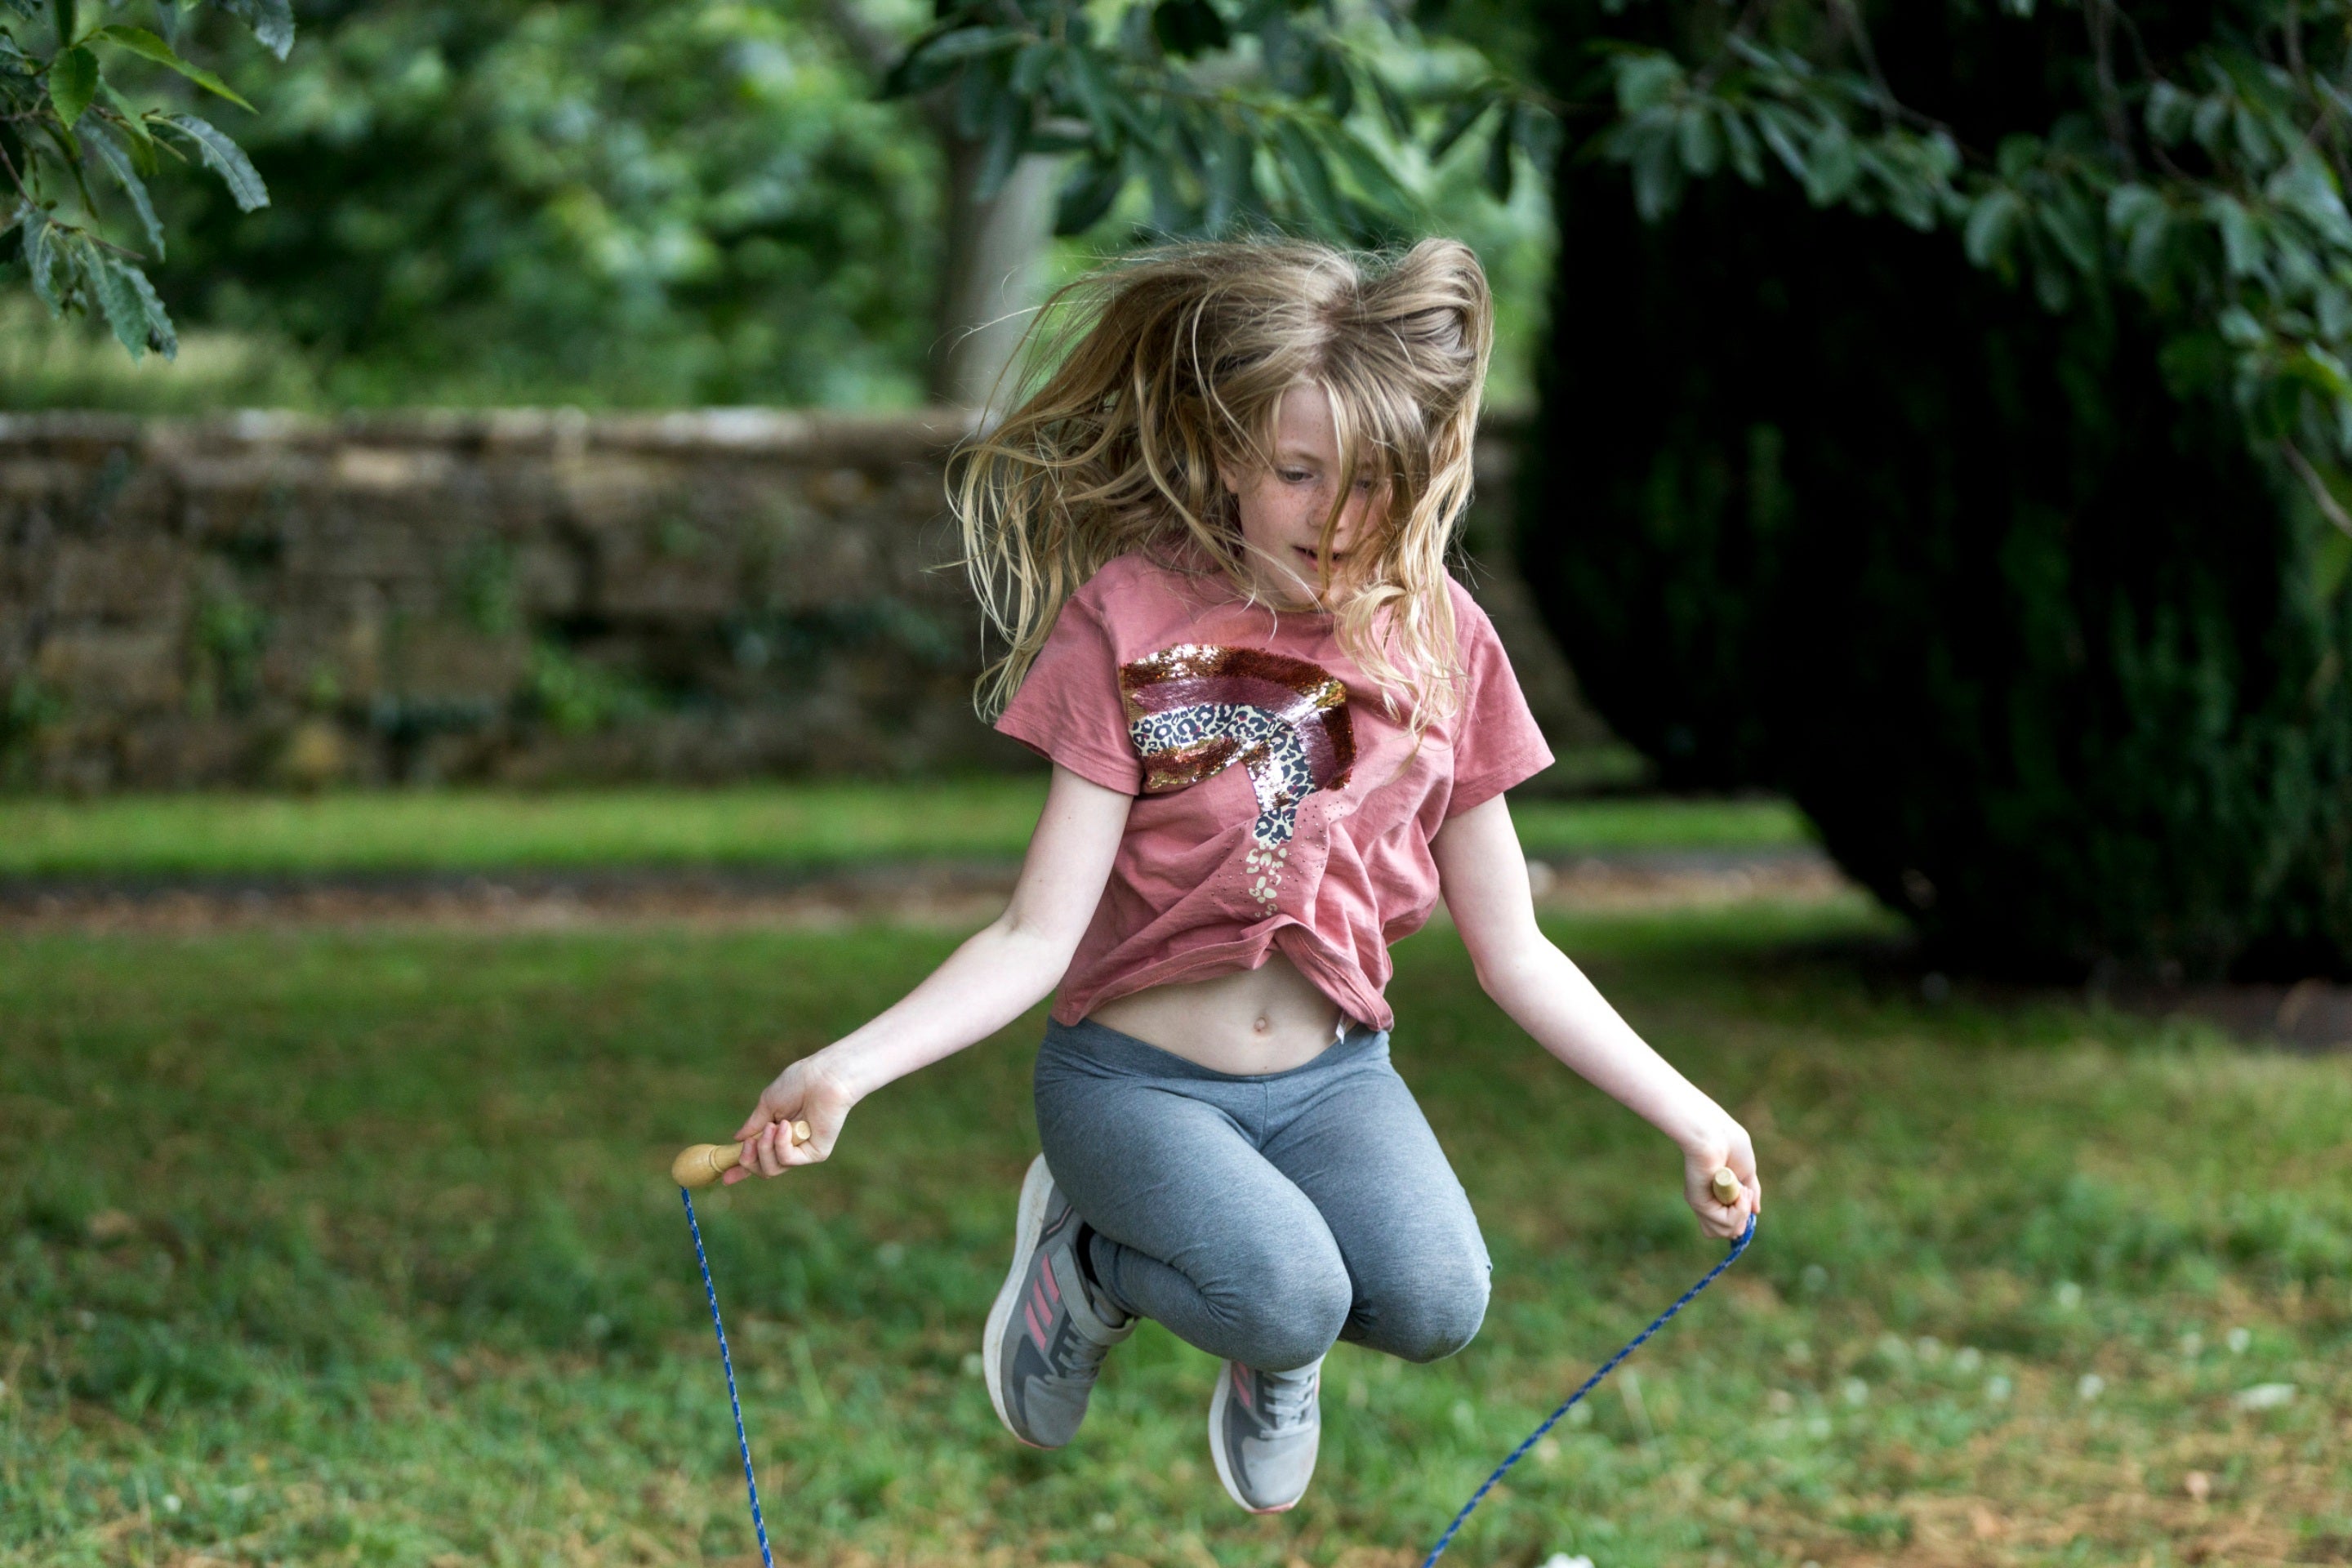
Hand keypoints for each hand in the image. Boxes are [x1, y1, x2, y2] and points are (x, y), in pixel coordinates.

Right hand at [727, 1056, 855, 1181]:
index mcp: (777, 1134)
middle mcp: (790, 1146)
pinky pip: (789, 1159)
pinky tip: (785, 1125)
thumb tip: (737, 1138)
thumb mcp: (768, 1103)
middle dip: (748, 1160)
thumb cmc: (798, 1083)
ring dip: (765, 1148)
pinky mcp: (816, 1153)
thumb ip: (754, 1124)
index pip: (758, 1158)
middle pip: (763, 1169)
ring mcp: (803, 1151)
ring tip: (772, 1126)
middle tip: (749, 1143)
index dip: (741, 1169)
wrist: (823, 1076)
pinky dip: (781, 1143)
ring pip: (772, 1169)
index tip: (725, 1178)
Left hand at [1681, 1120, 1761, 1240]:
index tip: (1749, 1202)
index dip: (1740, 1221)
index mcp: (1715, 1197)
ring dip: (1742, 1214)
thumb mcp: (1747, 1173)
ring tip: (1743, 1191)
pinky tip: (1740, 1192)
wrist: (1717, 1133)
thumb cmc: (1730, 1145)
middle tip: (1745, 1195)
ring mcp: (1702, 1203)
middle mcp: (1706, 1202)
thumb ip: (1751, 1194)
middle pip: (1724, 1233)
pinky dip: (1739, 1210)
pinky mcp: (1699, 1203)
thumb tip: (1756, 1213)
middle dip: (1742, 1220)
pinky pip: (1724, 1222)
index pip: (1724, 1226)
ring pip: (1726, 1232)